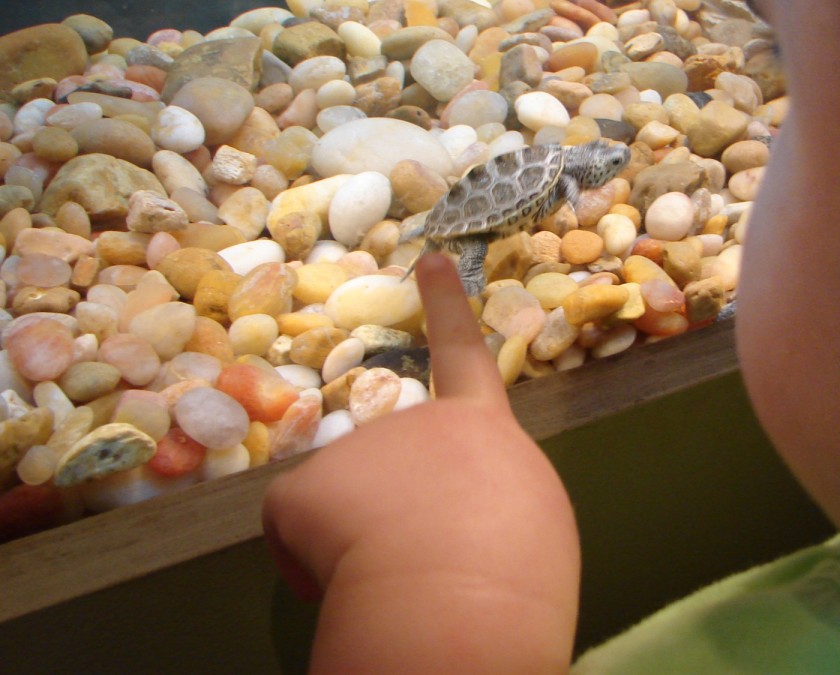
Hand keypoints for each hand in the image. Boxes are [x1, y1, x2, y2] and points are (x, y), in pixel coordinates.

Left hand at [262, 253, 579, 672]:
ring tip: (400, 573)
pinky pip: (300, 535)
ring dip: (364, 541)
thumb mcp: (526, 517)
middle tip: (426, 556)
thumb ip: (487, 492)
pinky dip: (313, 565)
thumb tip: (438, 519)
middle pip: (396, 466)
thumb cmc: (513, 564)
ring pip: (348, 506)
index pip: (465, 356)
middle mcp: (414, 424)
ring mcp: (354, 448)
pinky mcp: (301, 486)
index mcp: (481, 430)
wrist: (459, 593)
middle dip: (400, 510)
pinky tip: (346, 583)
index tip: (431, 259)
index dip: (448, 308)